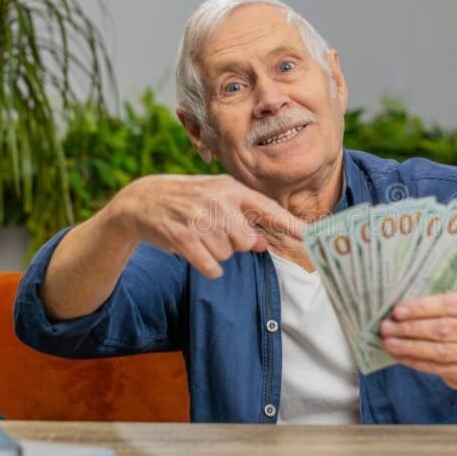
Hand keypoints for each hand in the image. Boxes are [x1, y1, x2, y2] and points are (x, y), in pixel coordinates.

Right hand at [108, 174, 303, 277]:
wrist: (143, 200)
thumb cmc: (187, 200)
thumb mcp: (216, 197)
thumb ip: (242, 217)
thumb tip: (262, 244)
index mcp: (231, 189)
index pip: (269, 210)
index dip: (292, 225)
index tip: (313, 236)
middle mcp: (219, 201)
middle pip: (247, 242)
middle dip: (234, 244)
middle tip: (213, 232)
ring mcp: (200, 218)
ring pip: (228, 255)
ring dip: (216, 253)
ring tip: (199, 236)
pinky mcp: (184, 237)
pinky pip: (211, 266)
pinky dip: (206, 266)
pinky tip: (195, 253)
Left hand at [379, 292, 456, 389]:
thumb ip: (441, 303)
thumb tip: (403, 308)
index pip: (450, 304)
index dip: (422, 307)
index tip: (398, 310)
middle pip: (443, 329)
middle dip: (410, 328)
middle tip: (387, 326)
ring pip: (439, 351)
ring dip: (409, 347)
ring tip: (389, 342)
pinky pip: (437, 368)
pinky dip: (414, 361)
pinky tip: (398, 355)